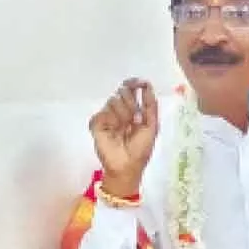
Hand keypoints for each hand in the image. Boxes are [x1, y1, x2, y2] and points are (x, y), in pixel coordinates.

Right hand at [89, 78, 159, 196]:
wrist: (127, 166)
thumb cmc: (141, 149)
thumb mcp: (151, 126)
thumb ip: (150, 106)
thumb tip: (148, 85)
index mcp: (133, 110)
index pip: (132, 90)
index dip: (135, 84)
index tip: (139, 82)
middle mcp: (120, 111)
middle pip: (123, 92)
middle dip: (131, 102)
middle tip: (135, 119)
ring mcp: (108, 117)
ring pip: (113, 101)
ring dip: (122, 114)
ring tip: (125, 128)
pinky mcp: (96, 124)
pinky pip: (102, 113)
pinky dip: (110, 120)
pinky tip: (113, 130)